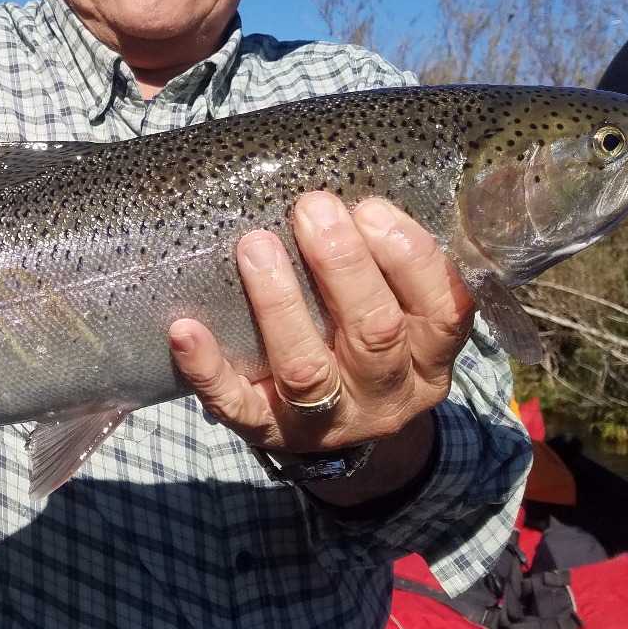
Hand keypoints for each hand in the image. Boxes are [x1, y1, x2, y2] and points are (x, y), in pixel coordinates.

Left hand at [168, 191, 473, 503]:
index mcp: (429, 356)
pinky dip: (209, 369)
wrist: (339, 435)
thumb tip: (337, 193)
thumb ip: (381, 263)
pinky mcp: (269, 432)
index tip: (371, 208)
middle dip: (343, 265)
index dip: (409, 257)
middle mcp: (387, 393)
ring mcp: (329, 420)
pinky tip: (185, 330)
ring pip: (307, 369)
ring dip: (280, 304)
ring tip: (255, 247)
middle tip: (312, 209)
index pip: (442, 309)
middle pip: (375, 331)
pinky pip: (238, 406)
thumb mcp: (396, 309)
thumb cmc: (359, 340)